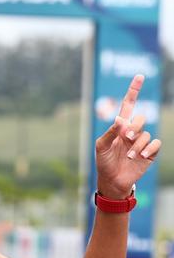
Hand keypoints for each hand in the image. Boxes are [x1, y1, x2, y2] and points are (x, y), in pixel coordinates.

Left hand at [95, 74, 160, 198]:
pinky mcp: (150, 152)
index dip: (134, 91)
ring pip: (146, 134)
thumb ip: (110, 132)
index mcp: (120, 127)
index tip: (139, 77)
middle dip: (135, 126)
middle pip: (141, 118)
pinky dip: (149, 149)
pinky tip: (141, 156)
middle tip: (126, 137)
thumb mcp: (101, 147)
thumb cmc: (104, 162)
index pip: (128, 105)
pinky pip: (156, 143)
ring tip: (129, 156)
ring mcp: (141, 141)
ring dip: (137, 145)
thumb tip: (121, 118)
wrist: (112, 180)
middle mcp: (132, 132)